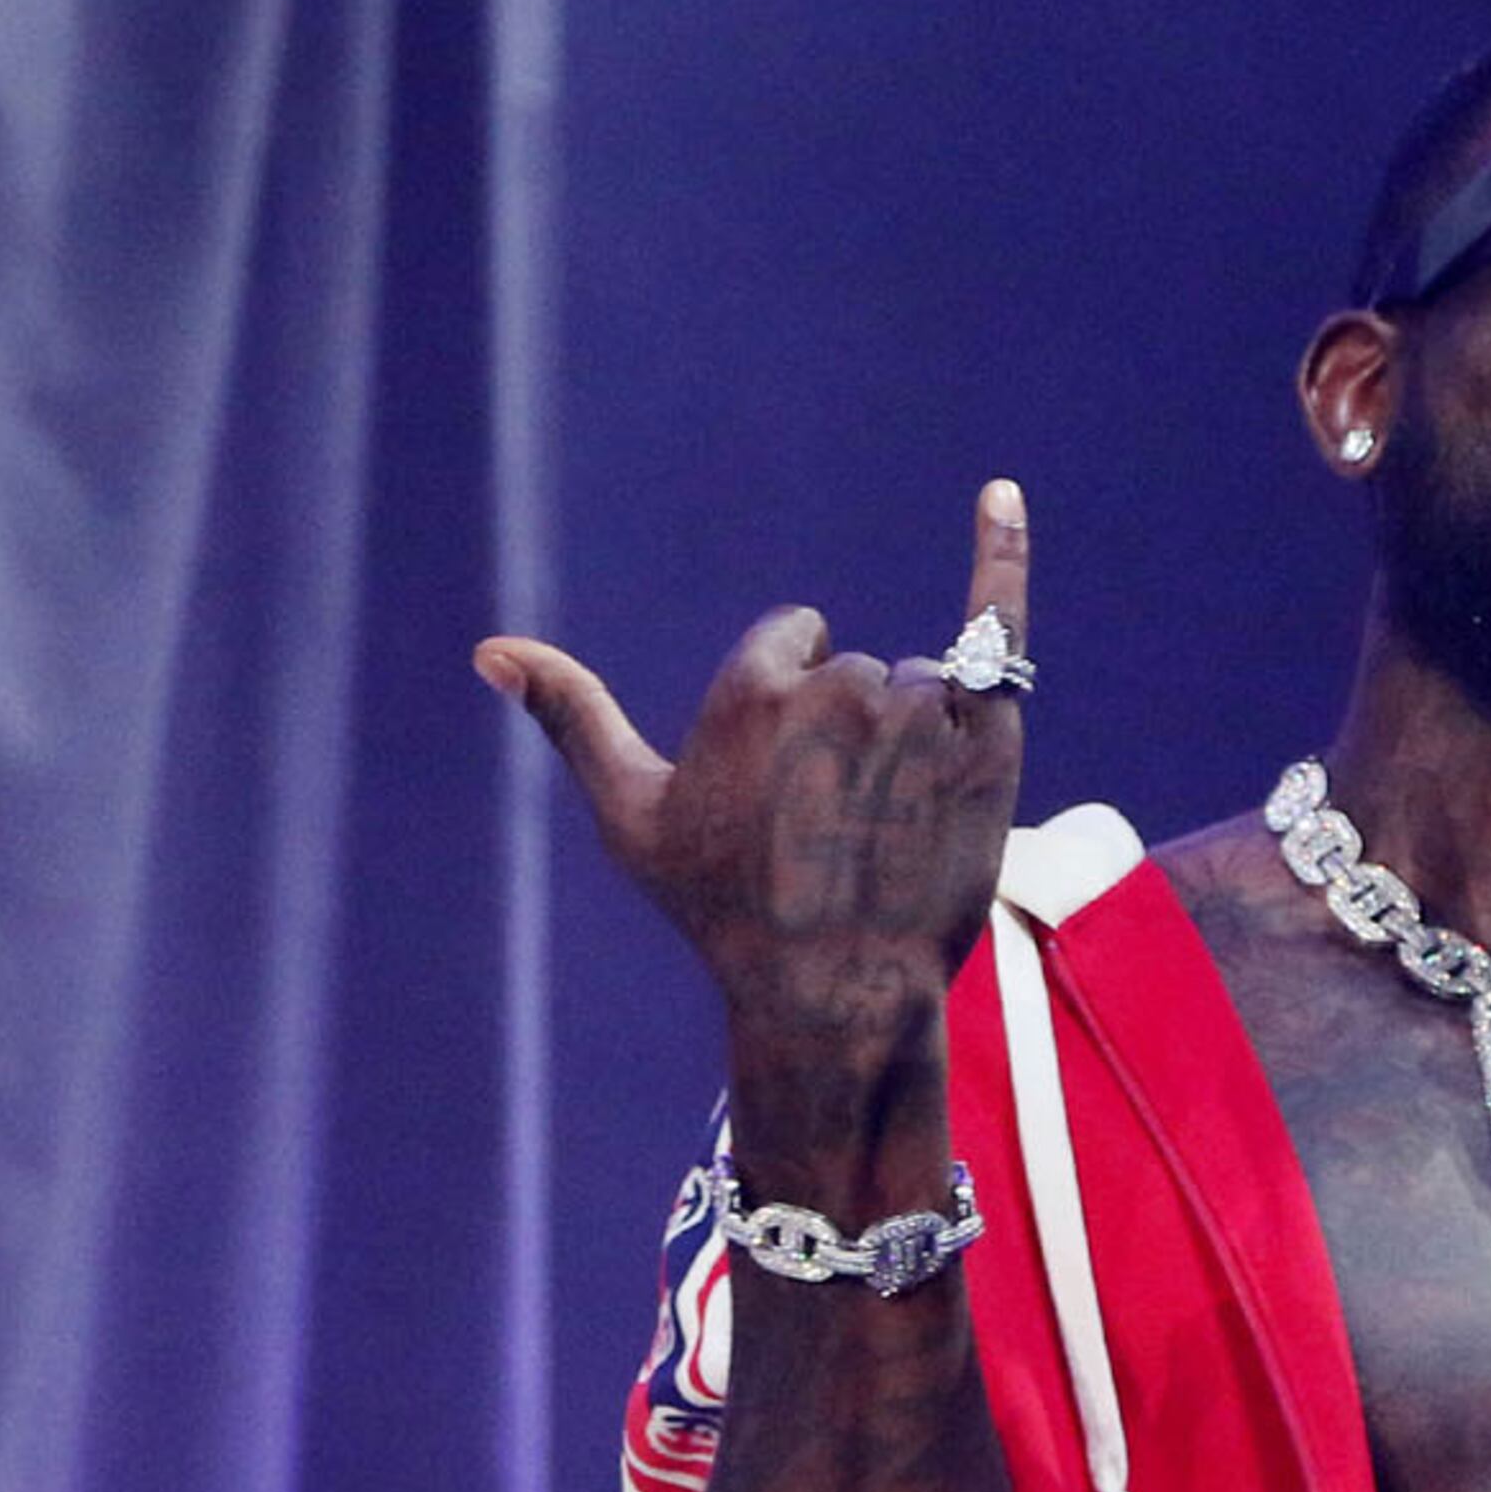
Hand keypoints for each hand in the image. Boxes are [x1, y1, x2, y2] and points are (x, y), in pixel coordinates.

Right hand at [474, 481, 1032, 1091]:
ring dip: (916, 742)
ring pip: (922, 688)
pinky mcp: (987, 743)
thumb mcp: (634, 818)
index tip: (792, 783)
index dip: (797, 710)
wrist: (838, 995)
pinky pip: (996, 634)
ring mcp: (918, 716)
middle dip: (856, 736)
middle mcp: (839, 690)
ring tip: (897, 829)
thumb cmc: (726, 913)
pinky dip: (1000, 560)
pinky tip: (999, 497)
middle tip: (844, 829)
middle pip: (860, 673)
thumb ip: (574, 717)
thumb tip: (491, 650)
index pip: (796, 641)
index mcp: (753, 690)